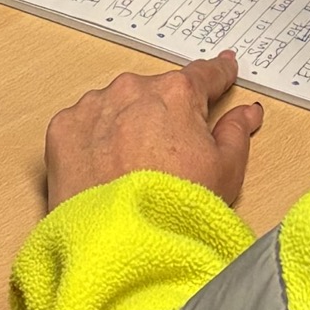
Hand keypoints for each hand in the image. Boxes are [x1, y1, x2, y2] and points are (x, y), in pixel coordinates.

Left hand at [44, 50, 263, 208]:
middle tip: (170, 150)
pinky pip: (84, 125)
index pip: (203, 75)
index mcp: (176, 94)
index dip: (217, 74)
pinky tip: (103, 169)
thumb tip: (247, 113)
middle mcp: (132, 90)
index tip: (223, 69)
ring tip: (132, 167)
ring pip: (116, 106)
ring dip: (126, 124)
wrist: (120, 241)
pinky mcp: (62, 129)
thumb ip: (236, 132)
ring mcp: (94, 107)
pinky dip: (94, 140)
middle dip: (164, 113)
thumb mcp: (226, 171)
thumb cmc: (175, 208)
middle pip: (155, 93)